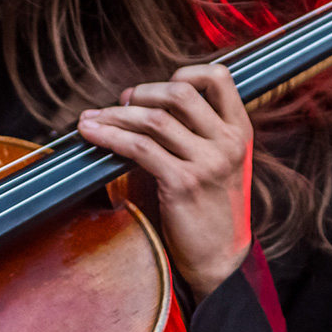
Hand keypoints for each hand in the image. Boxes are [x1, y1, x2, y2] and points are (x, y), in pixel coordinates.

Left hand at [76, 63, 252, 300]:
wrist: (220, 258)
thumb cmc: (211, 208)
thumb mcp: (219, 162)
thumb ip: (195, 131)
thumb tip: (141, 102)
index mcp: (239, 130)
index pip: (218, 77)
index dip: (183, 73)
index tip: (156, 91)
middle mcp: (227, 142)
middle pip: (179, 92)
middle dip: (141, 93)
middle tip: (119, 105)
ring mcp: (207, 162)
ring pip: (153, 118)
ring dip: (114, 115)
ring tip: (92, 119)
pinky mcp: (183, 183)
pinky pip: (138, 147)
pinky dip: (109, 136)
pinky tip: (93, 134)